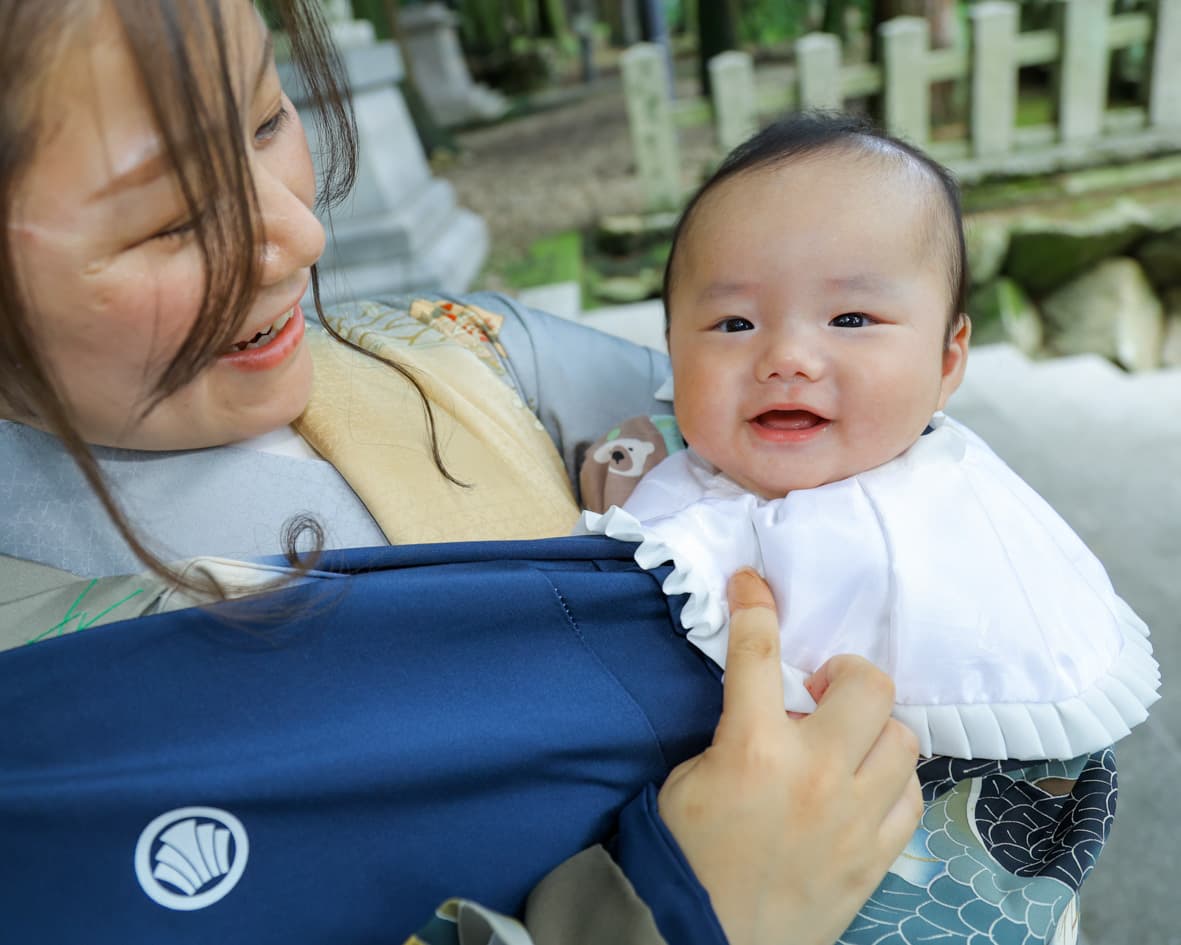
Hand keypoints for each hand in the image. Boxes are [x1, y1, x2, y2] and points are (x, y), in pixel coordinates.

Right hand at [658, 569, 921, 944]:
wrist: (703, 938)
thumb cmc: (685, 855)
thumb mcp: (689, 777)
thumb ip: (734, 732)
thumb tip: (769, 703)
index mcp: (754, 748)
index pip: (759, 651)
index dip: (755, 605)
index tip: (752, 583)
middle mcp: (815, 774)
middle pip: (868, 685)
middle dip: (844, 674)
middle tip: (818, 690)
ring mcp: (854, 817)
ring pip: (904, 739)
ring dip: (872, 730)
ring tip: (844, 743)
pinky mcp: (875, 857)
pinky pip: (911, 797)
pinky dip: (890, 782)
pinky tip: (862, 788)